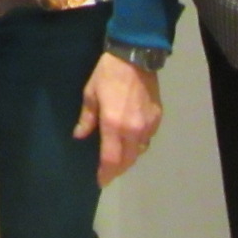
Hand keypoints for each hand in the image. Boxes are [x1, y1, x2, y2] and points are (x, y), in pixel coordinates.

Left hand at [73, 52, 162, 185]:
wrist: (135, 56)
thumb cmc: (108, 74)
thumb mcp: (91, 93)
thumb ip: (87, 118)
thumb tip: (79, 135)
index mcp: (114, 125)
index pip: (111, 159)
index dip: (106, 173)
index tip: (101, 181)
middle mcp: (133, 130)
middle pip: (127, 160)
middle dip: (117, 168)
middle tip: (108, 171)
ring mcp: (148, 125)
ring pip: (139, 151)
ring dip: (129, 157)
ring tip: (118, 156)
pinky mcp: (157, 118)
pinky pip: (147, 138)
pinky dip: (139, 143)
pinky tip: (131, 139)